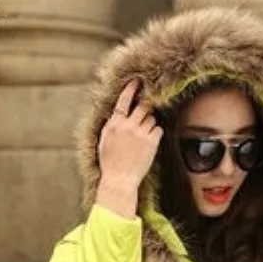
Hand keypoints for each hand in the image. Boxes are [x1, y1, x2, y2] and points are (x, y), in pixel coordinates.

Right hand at [96, 80, 162, 216]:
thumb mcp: (104, 140)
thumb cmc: (110, 163)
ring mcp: (140, 133)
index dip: (131, 88)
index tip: (137, 81)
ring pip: (151, 117)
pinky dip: (156, 132)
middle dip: (145, 105)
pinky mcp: (151, 142)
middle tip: (147, 108)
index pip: (123, 100)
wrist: (119, 180)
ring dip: (150, 121)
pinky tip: (150, 140)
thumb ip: (111, 125)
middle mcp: (128, 126)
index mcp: (114, 124)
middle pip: (142, 106)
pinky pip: (158, 128)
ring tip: (144, 133)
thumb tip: (117, 113)